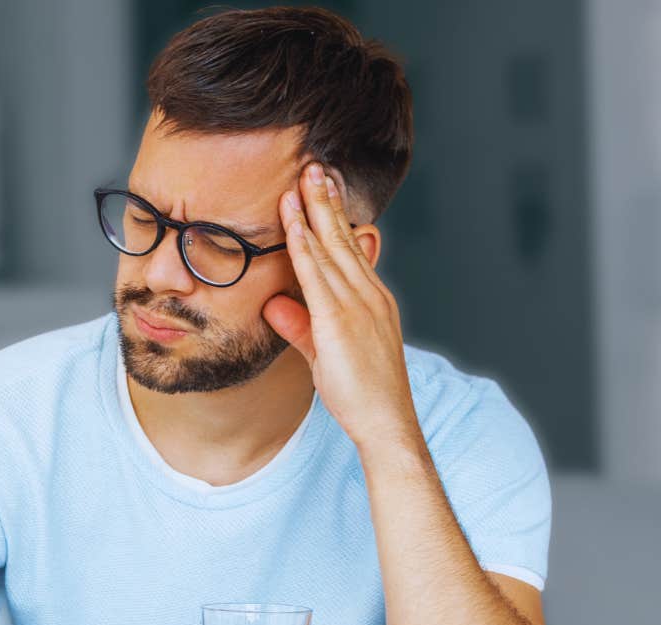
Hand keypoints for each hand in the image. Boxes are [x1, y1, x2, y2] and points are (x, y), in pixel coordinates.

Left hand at [262, 162, 419, 448]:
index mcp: (371, 299)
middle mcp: (369, 294)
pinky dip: (304, 244)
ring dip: (314, 210)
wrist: (386, 423)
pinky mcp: (340, 320)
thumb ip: (299, 326)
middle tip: (313, 164)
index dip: (334, 217)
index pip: (350, 248)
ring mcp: (357, 305)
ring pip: (332, 247)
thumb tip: (274, 305)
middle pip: (344, 237)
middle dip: (327, 199)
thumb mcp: (323, 354)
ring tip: (302, 177)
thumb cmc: (360, 394)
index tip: (321, 188)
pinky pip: (317, 273)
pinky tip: (293, 222)